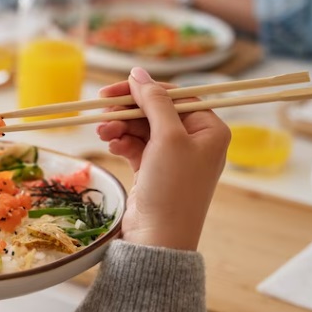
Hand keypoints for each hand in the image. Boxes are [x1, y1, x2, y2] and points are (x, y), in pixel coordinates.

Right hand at [96, 67, 229, 250]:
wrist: (158, 239)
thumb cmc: (172, 188)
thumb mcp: (167, 138)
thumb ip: (154, 101)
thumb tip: (139, 72)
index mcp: (210, 130)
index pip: (176, 96)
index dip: (145, 90)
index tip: (116, 90)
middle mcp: (195, 141)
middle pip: (156, 111)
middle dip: (128, 112)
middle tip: (100, 110)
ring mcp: (173, 157)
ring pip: (142, 128)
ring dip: (120, 127)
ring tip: (102, 133)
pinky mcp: (153, 170)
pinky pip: (136, 145)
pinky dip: (122, 143)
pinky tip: (111, 146)